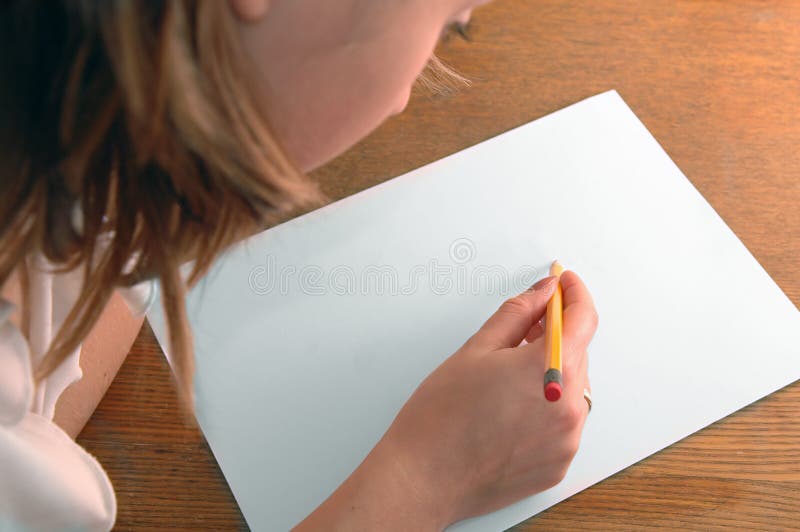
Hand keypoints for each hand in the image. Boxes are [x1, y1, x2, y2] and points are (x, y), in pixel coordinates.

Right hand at [378, 270, 596, 526]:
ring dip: (551, 374)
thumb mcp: (477, 349)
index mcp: (552, 369)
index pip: (583, 319)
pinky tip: (511, 409)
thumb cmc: (441, 415)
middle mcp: (570, 406)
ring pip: (571, 390)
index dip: (574, 294)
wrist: (423, 477)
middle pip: (577, 354)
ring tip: (508, 379)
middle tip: (523, 330)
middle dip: (555, 336)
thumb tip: (544, 292)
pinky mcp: (558, 464)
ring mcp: (567, 440)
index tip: (564, 282)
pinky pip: (563, 423)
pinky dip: (547, 409)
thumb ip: (518, 313)